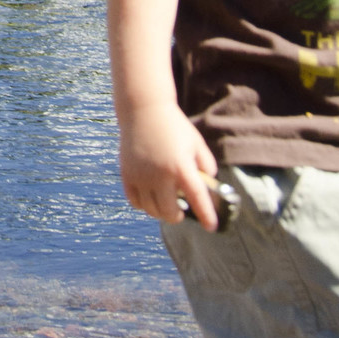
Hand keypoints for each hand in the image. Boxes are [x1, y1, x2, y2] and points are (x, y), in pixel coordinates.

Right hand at [118, 102, 223, 228]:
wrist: (144, 110)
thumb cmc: (174, 127)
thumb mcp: (196, 143)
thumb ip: (206, 166)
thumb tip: (207, 188)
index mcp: (181, 166)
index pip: (197, 199)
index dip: (206, 215)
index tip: (211, 227)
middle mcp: (160, 174)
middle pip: (170, 211)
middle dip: (178, 216)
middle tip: (181, 213)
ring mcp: (141, 176)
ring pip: (151, 210)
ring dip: (161, 212)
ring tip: (166, 206)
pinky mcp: (127, 174)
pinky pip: (135, 202)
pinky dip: (144, 205)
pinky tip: (150, 199)